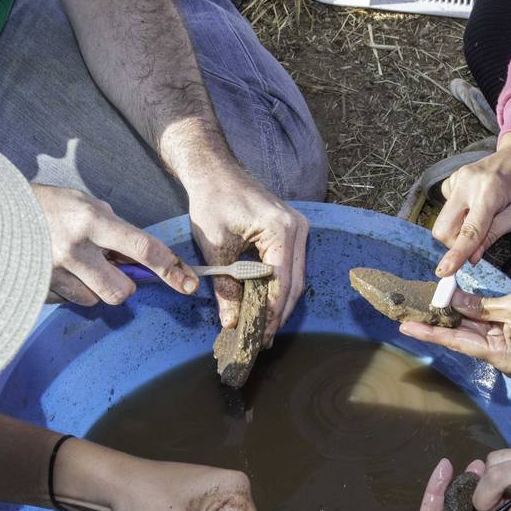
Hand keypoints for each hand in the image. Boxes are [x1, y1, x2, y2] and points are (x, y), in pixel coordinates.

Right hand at [33, 184, 199, 306]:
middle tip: (113, 269)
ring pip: (96, 300)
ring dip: (97, 288)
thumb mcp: (86, 204)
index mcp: (91, 220)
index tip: (188, 282)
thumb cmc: (50, 205)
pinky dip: (75, 291)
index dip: (170, 268)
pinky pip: (72, 302)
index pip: (142, 248)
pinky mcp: (40, 287)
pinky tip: (62, 271)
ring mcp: (54, 271)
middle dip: (126, 285)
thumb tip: (142, 256)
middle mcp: (75, 248)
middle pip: (121, 290)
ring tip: (80, 266)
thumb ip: (116, 228)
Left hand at [187, 169, 308, 345]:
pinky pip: (291, 267)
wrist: (214, 171)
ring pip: (296, 278)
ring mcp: (298, 229)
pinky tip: (267, 305)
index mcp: (281, 229)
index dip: (272, 312)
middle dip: (279, 314)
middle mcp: (297, 228)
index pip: (281, 281)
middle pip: (295, 283)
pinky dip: (280, 288)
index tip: (260, 336)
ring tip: (265, 328)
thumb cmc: (212, 201)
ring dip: (281, 304)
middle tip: (264, 339)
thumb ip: (225, 286)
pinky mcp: (292, 231)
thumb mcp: (216, 246)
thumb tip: (231, 322)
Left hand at [400, 281, 510, 376]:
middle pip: (464, 338)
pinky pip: (489, 327)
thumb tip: (451, 302)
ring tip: (428, 303)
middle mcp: (504, 359)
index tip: (406, 328)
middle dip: (440, 322)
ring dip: (456, 316)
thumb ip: (480, 306)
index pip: (458, 342)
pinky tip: (455, 303)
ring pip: (475, 331)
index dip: (430, 333)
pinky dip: (474, 314)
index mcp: (504, 357)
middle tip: (410, 311)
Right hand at [432, 131, 510, 275]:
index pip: (468, 231)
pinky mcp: (453, 179)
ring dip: (459, 229)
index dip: (456, 254)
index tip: (444, 271)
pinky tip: (477, 206)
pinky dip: (460, 215)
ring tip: (484, 218)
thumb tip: (473, 257)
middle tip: (477, 243)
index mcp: (490, 191)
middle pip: (444, 228)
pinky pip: (447, 208)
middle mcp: (467, 182)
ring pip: (444, 220)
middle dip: (455, 244)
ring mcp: (457, 178)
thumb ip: (494, 234)